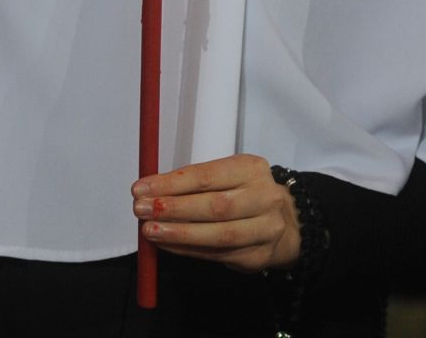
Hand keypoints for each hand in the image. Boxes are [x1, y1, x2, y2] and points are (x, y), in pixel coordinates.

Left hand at [132, 154, 300, 272]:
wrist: (284, 224)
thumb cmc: (244, 195)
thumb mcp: (227, 176)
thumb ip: (192, 183)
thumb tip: (150, 190)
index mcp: (252, 169)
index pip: (207, 175)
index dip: (172, 183)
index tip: (142, 188)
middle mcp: (263, 198)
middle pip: (215, 206)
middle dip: (174, 208)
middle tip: (141, 209)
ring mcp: (264, 229)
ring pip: (218, 235)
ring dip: (178, 233)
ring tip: (149, 231)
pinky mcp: (257, 256)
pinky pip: (216, 254)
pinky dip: (187, 250)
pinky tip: (166, 244)